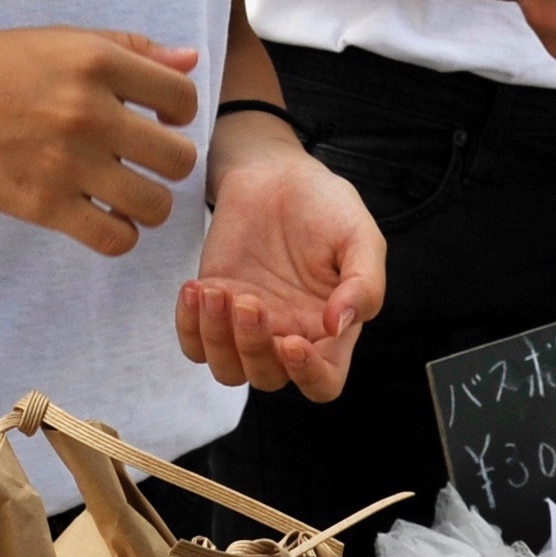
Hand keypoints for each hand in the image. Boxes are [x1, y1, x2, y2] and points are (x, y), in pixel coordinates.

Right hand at [0, 31, 200, 255]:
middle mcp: (90, 112)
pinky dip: (119, 234)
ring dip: (149, 203)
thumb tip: (190, 61)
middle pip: (180, 159)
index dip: (178, 112)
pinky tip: (104, 216)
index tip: (157, 117)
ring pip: (156, 205)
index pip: (184, 99)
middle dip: (170, 162)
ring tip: (127, 191)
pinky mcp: (45, 206)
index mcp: (98, 61)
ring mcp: (68, 163)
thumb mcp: (60, 39)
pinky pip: (114, 239)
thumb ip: (130, 48)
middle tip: (143, 158)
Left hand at [176, 134, 385, 398]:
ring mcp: (247, 326)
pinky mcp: (214, 308)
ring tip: (216, 291)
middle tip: (250, 300)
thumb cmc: (325, 206)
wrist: (276, 174)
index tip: (292, 342)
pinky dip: (189, 327)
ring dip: (217, 338)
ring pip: (227, 369)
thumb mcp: (360, 235)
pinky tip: (195, 289)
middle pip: (268, 378)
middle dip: (254, 347)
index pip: (323, 382)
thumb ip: (365, 283)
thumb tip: (341, 324)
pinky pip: (194, 344)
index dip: (308, 375)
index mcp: (329, 332)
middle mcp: (288, 336)